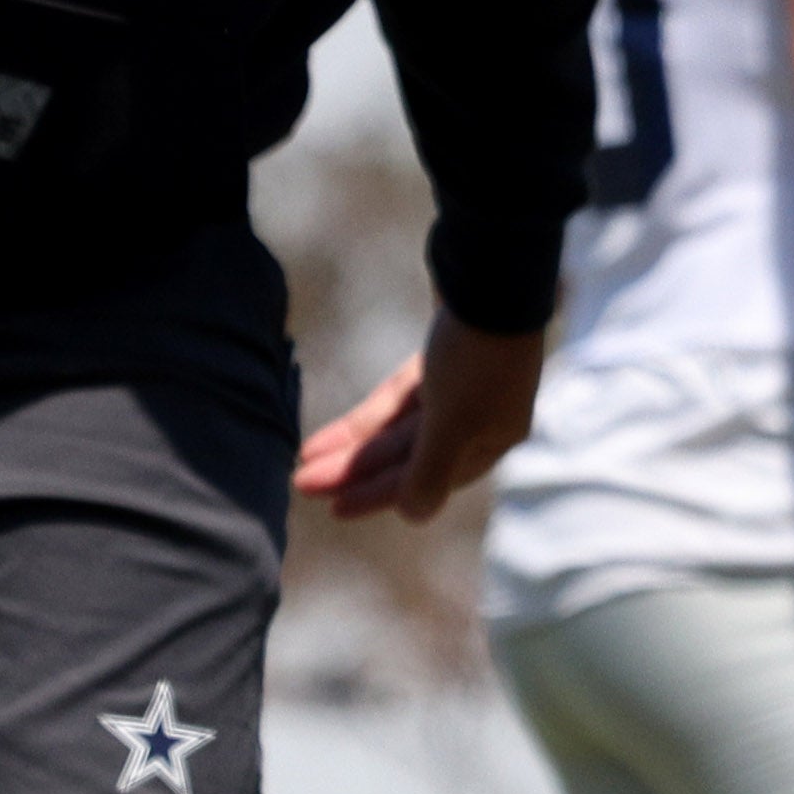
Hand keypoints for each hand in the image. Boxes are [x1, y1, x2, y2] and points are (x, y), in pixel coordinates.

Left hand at [296, 318, 548, 522]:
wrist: (491, 276)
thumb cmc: (476, 356)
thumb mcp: (452, 423)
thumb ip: (430, 473)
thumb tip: (414, 517)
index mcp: (491, 441)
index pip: (428, 481)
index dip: (379, 496)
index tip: (333, 508)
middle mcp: (479, 420)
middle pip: (408, 456)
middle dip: (356, 472)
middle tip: (302, 483)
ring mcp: (461, 386)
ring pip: (398, 428)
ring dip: (354, 445)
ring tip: (305, 459)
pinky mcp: (443, 356)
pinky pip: (397, 398)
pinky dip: (369, 416)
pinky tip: (339, 430)